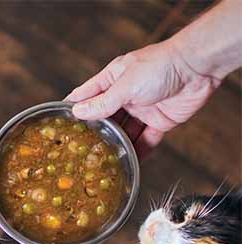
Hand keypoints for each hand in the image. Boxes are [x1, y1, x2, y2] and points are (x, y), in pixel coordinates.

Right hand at [65, 41, 220, 158]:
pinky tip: (131, 162)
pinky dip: (140, 151)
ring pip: (125, 132)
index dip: (74, 107)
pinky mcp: (158, 121)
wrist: (198, 69)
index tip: (59, 121)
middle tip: (82, 149)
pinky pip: (146, 140)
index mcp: (113, 80)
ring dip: (118, 145)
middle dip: (96, 133)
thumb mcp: (126, 85)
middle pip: (105, 118)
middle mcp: (125, 96)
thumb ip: (103, 102)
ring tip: (104, 161)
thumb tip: (79, 112)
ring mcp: (141, 110)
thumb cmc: (160, 66)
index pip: (87, 95)